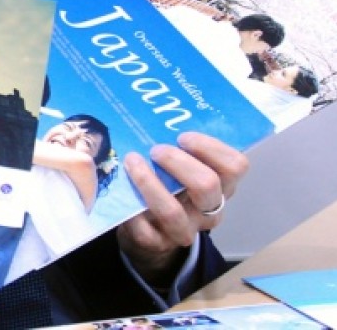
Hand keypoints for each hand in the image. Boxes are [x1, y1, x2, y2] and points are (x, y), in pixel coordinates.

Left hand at [117, 131, 247, 285]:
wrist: (152, 234)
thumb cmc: (169, 189)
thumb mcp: (182, 170)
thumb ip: (180, 149)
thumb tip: (158, 115)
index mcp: (222, 187)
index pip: (235, 167)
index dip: (211, 148)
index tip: (183, 136)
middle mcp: (208, 211)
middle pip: (207, 186)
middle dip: (178, 162)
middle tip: (157, 149)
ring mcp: (184, 230)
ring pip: (172, 211)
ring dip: (149, 183)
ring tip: (133, 161)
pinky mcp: (156, 243)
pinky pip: (143, 227)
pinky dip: (130, 206)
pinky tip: (122, 189)